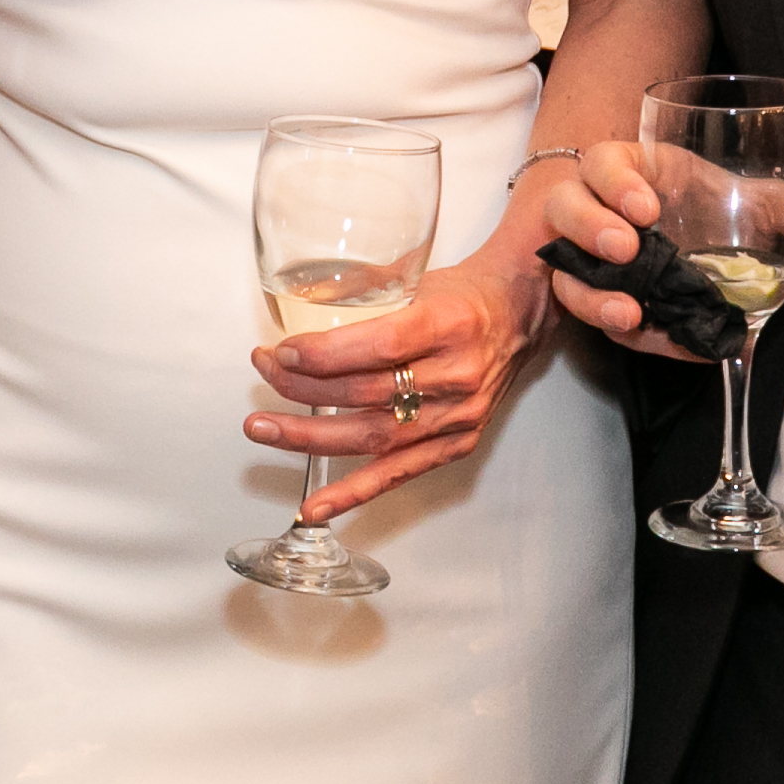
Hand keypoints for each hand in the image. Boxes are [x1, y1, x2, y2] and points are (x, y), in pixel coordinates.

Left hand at [249, 258, 514, 517]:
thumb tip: (296, 308)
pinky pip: (399, 473)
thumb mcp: (416, 278)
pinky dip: (354, 491)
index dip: (324, 354)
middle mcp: (457, 374)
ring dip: (311, 438)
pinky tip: (316, 505)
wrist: (520, 315)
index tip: (282, 351)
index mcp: (448, 323)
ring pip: (374, 436)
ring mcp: (459, 415)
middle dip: (303, 388)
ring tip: (265, 430)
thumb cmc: (463, 295)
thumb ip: (360, 295)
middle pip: (368, 393)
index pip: (379, 346)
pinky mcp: (458, 443)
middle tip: (263, 376)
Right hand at [542, 140, 783, 363]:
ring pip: (565, 269)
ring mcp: (581, 255)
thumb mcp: (739, 202)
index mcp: (627, 170)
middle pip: (566, 208)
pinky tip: (653, 337)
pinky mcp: (585, 296)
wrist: (673, 238)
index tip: (647, 208)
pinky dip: (620, 330)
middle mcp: (592, 207)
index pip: (603, 163)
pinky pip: (589, 316)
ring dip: (591, 292)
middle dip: (592, 229)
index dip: (617, 182)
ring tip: (627, 312)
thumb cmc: (697, 204)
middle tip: (627, 250)